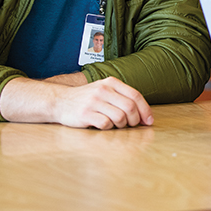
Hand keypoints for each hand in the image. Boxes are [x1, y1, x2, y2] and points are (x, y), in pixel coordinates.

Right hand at [0, 76, 152, 129]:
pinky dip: (109, 128)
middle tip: (132, 125)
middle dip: (135, 120)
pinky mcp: (85, 114)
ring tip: (115, 125)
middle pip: (130, 107)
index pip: (135, 95)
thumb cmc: (87, 99)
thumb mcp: (105, 90)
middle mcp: (103, 90)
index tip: (149, 121)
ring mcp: (94, 102)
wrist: (60, 101)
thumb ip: (123, 98)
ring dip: (121, 125)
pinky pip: (106, 124)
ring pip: (120, 117)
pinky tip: (103, 126)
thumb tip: (144, 115)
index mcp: (111, 83)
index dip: (145, 110)